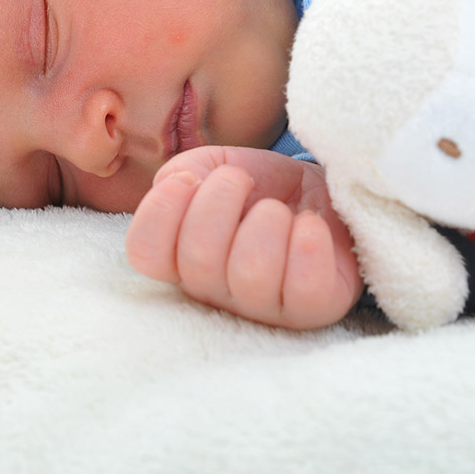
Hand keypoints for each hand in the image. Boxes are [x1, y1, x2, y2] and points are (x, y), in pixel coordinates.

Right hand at [125, 146, 363, 329]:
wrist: (328, 196)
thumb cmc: (266, 189)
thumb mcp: (219, 165)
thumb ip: (186, 169)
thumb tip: (177, 183)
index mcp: (183, 258)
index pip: (145, 254)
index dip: (159, 212)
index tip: (187, 180)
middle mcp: (217, 290)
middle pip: (198, 259)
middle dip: (219, 201)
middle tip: (241, 181)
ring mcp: (264, 306)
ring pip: (251, 273)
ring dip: (266, 221)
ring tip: (279, 209)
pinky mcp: (313, 308)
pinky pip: (304, 288)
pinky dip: (308, 244)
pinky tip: (310, 225)